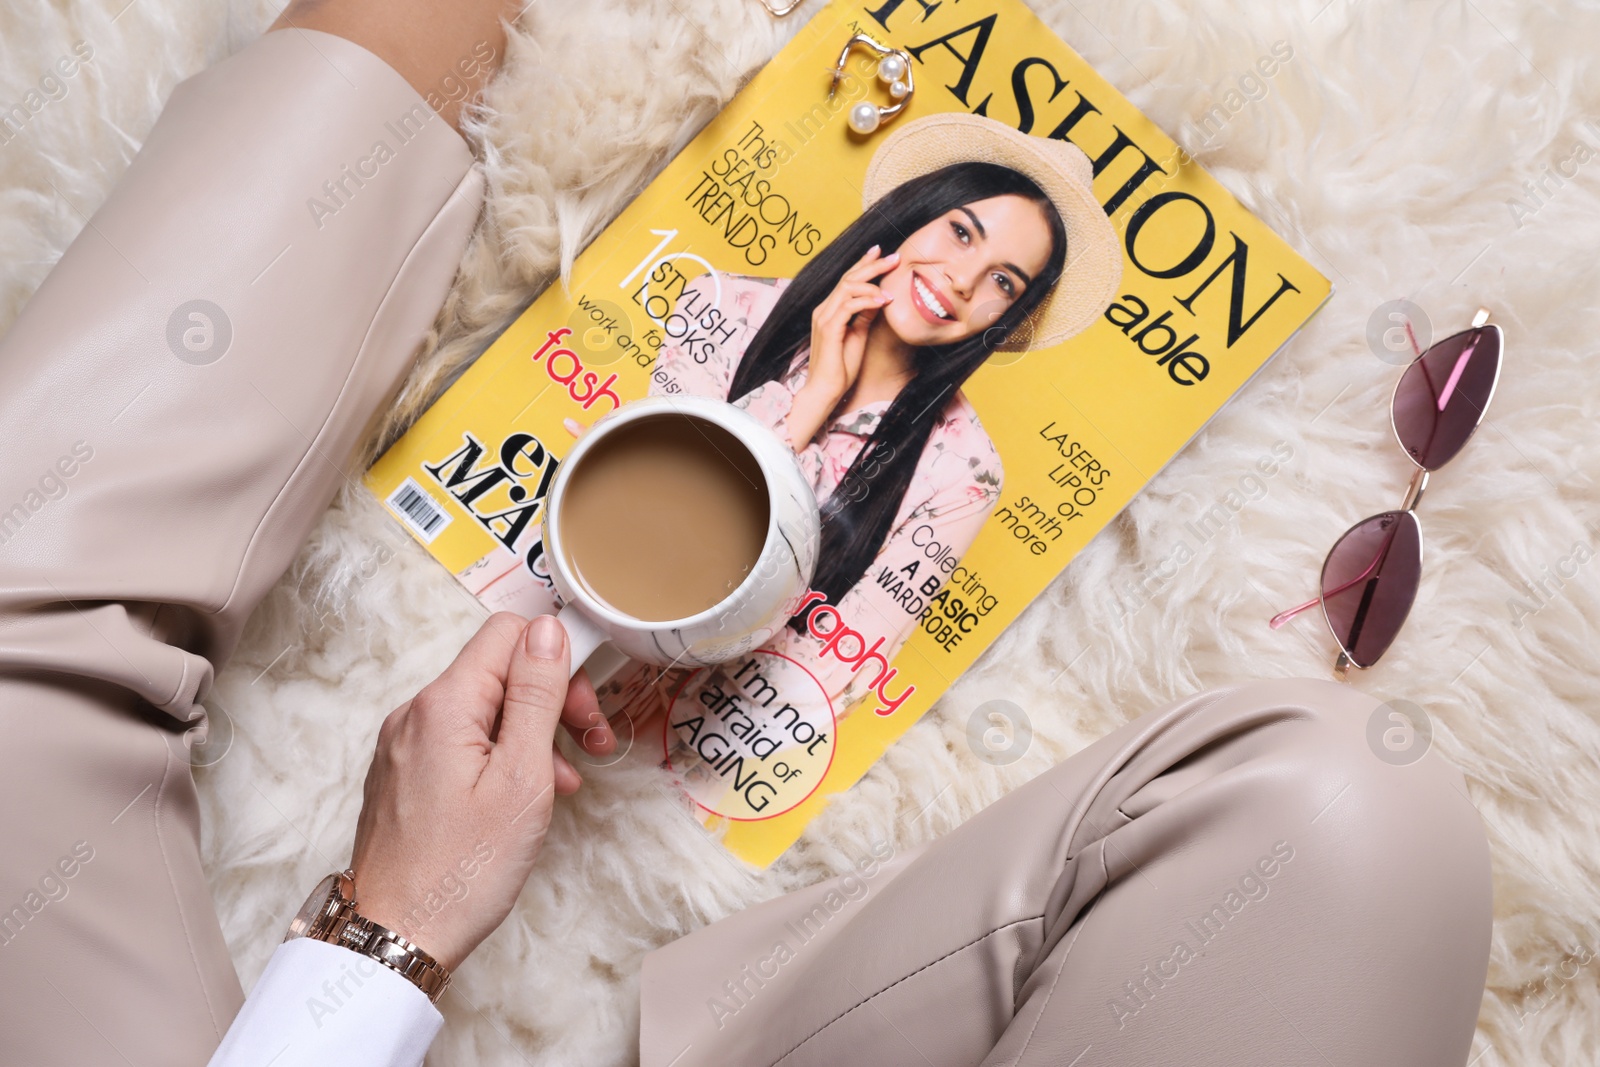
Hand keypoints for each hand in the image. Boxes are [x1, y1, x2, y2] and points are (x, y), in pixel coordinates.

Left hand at [349, 613, 612, 970]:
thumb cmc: (462, 870)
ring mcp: (404, 746)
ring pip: (483, 710)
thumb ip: (537, 696)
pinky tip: (523, 798)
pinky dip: (500, 758)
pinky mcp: (404, 776)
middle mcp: (415, 714)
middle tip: (590, 745)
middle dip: (552, 700)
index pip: (509, 633)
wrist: (394, 938)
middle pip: (498, 671)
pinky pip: (462, 742)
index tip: (588, 705)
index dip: (559, 658)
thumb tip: (549, 629)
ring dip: (532, 734)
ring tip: (562, 784)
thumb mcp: (522, 777)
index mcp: (443, 704)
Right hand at [786, 246, 896, 448]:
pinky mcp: (829, 329)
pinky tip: (883, 301)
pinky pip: (849, 306)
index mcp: (829, 310)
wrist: (825, 390)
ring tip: (892, 283)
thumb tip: (880, 297)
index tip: (882, 253)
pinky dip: (867, 300)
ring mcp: (824, 318)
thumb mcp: (858, 334)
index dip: (864, 264)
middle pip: (848, 277)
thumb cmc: (841, 367)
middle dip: (872, 265)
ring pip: (848, 287)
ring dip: (872, 282)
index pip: (847, 280)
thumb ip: (865, 315)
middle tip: (894, 257)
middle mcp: (823, 309)